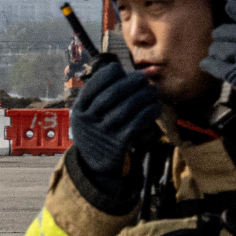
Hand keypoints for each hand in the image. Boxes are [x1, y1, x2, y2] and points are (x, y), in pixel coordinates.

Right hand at [69, 59, 161, 178]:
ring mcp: (103, 133)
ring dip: (142, 97)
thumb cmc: (96, 130)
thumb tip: (120, 70)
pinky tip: (155, 107)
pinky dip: (147, 113)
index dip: (108, 75)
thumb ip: (98, 96)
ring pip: (125, 109)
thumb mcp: (88, 114)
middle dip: (130, 83)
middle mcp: (89, 121)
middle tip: (143, 78)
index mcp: (80, 110)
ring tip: (152, 91)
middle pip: (111, 96)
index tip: (120, 70)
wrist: (94, 164)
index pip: (92, 86)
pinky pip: (135, 124)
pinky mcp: (118, 144)